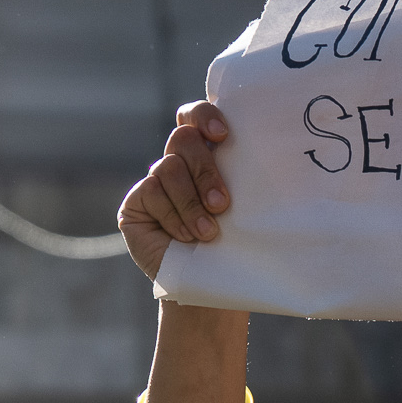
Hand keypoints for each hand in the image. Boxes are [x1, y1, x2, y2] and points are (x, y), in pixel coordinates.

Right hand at [118, 102, 231, 278]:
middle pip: (183, 139)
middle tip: (222, 205)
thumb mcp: (243, 209)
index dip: (204, 116)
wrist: (209, 286)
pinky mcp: (136, 203)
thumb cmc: (233, 246)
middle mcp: (178, 163)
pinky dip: (174, 216)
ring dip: (191, 201)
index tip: (223, 137)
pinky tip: (185, 237)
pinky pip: (152, 192)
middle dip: (205, 171)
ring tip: (207, 233)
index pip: (196, 117)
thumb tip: (265, 151)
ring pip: (168, 167)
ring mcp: (154, 181)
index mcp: (206, 156)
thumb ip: (242, 178)